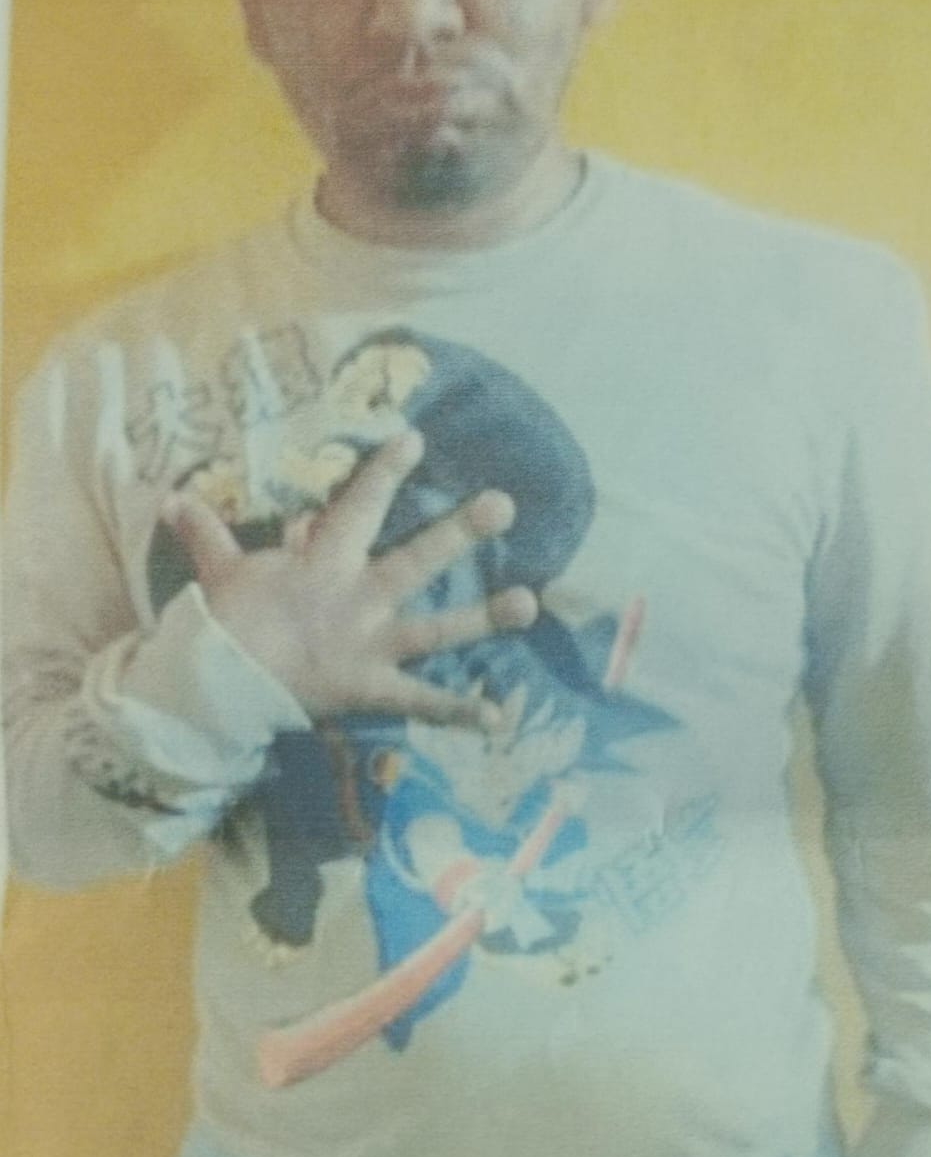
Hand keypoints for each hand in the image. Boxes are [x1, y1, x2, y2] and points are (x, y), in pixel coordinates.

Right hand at [161, 429, 537, 725]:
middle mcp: (358, 598)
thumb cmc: (224, 625)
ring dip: (483, 618)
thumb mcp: (220, 573)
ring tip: (531, 604)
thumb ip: (208, 533)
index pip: (359, 507)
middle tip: (505, 504)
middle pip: (416, 559)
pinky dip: (459, 712)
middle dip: (460, 531)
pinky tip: (499, 717)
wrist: (216, 687)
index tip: (415, 439)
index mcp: (324, 563)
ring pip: (436, 628)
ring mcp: (371, 645)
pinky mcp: (373, 689)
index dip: (386, 472)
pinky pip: (421, 703)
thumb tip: (174, 497)